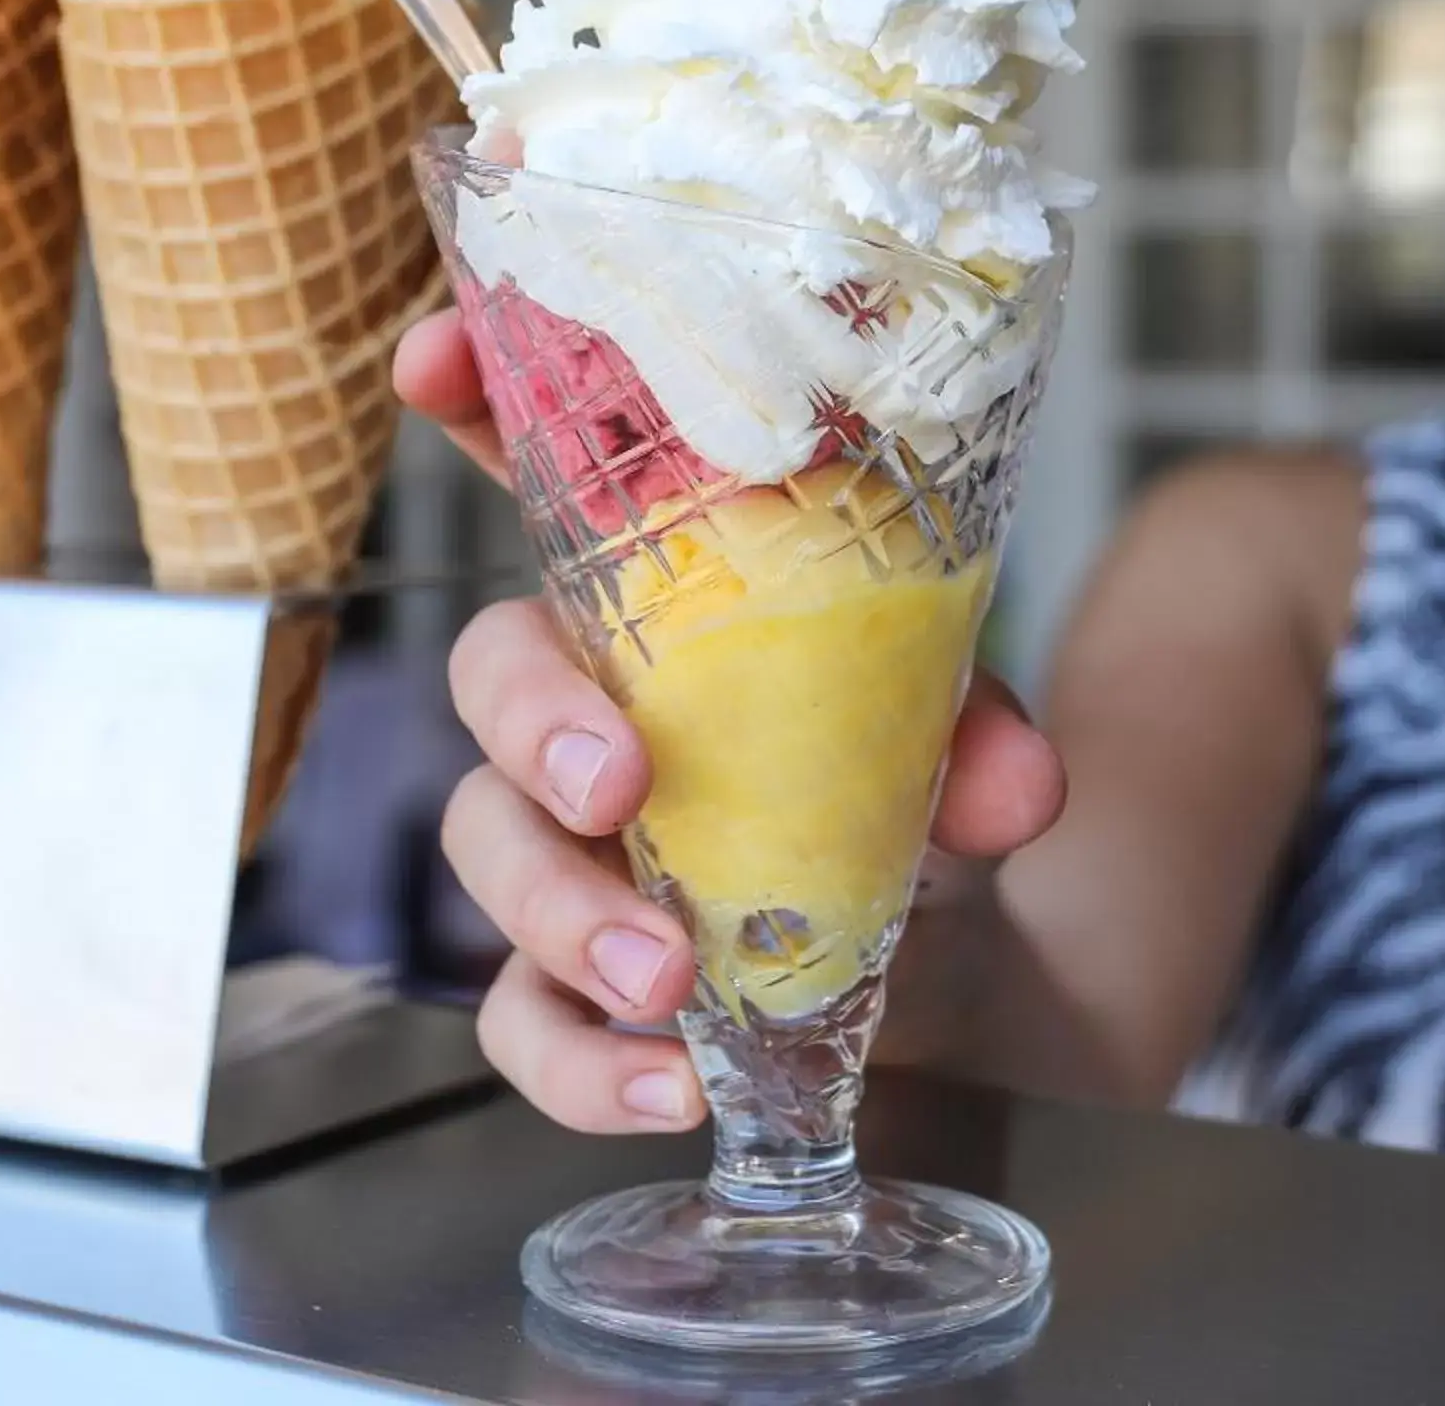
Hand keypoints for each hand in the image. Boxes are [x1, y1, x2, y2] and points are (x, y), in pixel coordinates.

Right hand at [397, 309, 1070, 1133]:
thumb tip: (1013, 786)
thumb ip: (981, 734)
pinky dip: (580, 1066)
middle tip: (617, 783)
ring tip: (663, 971)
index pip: (544, 471)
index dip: (472, 397)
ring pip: (482, 845)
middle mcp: (590, 700)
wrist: (959, 961)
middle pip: (488, 675)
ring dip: (556, 910)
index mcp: (663, 595)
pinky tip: (665, 1089)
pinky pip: (520, 1021)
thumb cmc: (908, 786)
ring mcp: (571, 841)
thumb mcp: (963, 734)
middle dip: (530, 719)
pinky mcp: (579, 978)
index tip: (431, 355)